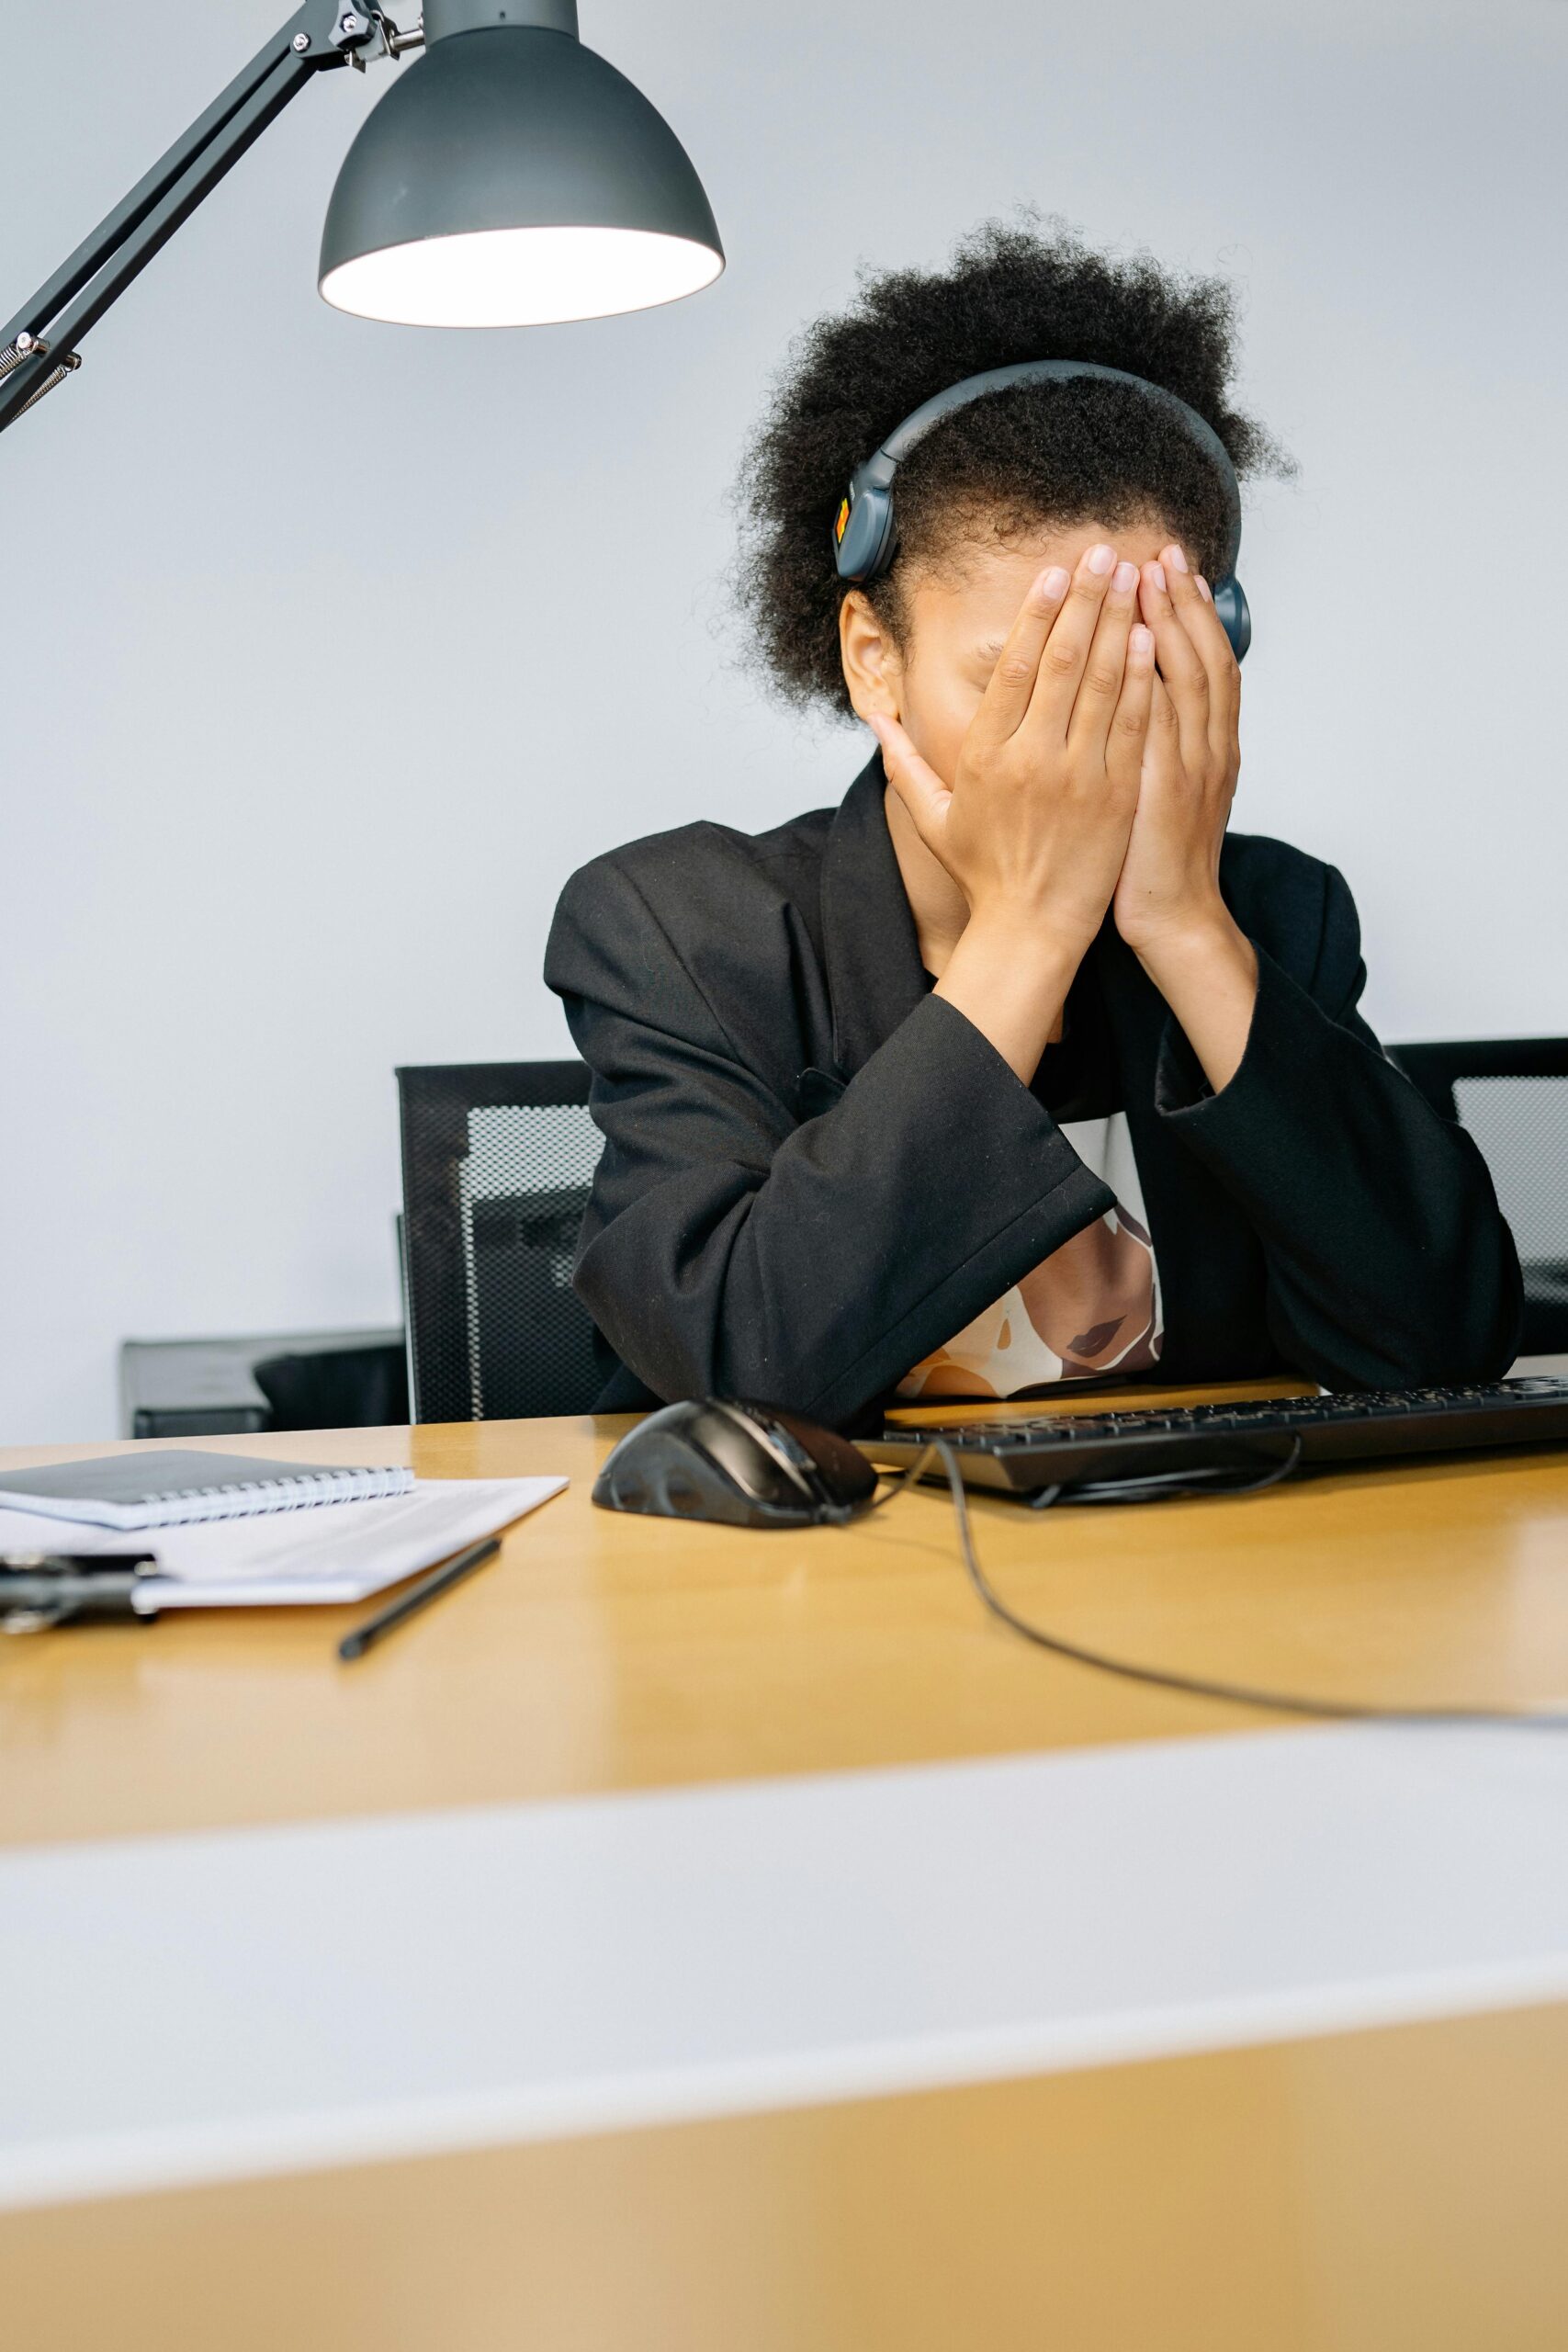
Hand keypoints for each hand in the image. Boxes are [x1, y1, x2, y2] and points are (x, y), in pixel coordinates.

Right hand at [871, 542, 1155, 960]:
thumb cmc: (984, 873)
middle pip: (1065, 661)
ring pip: (1104, 683)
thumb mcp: (933, 817)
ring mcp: (1078, 775)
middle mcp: (1032, 758)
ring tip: (1134, 577)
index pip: (1016, 668)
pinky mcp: (1116, 795)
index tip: (1055, 572)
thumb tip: (876, 717)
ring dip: (1120, 623)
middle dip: (1087, 599)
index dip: (1039, 614)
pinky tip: (1149, 638)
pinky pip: (1133, 723)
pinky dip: (1142, 678)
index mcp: (986, 755)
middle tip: (1104, 552)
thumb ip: (904, 760)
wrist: (1030, 929)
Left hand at [1111, 542, 1241, 953]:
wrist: (1176, 918)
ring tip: (1150, 575)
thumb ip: (1158, 745)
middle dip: (1182, 602)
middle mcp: (1208, 748)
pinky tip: (1142, 643)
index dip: (1191, 613)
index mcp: (1210, 747)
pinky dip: (1157, 679)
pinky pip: (1164, 723)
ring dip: (1172, 624)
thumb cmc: (1157, 861)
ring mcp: (1192, 767)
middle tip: (1161, 552)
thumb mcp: (1167, 793)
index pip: (1205, 662)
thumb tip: (1137, 701)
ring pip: (1189, 680)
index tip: (1172, 567)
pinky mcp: (1165, 790)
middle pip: (1202, 656)